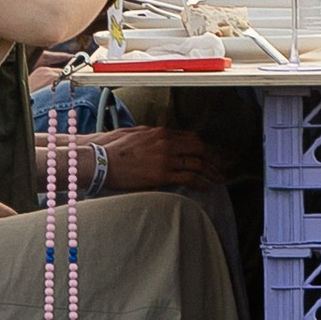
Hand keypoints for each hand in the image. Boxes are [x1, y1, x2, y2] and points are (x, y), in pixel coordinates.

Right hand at [98, 124, 221, 194]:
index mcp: (161, 132)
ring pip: (197, 163)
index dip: (203, 147)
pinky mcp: (161, 174)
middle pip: (199, 148)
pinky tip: (206, 187)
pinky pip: (188, 178)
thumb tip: (161, 140)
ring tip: (218, 179)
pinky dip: (200, 182)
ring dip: (210, 172)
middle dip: (212, 158)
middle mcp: (167, 142)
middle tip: (220, 167)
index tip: (209, 155)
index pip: (190, 138)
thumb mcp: (136, 134)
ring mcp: (165, 158)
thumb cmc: (113, 149)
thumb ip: (152, 137)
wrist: (101, 161)